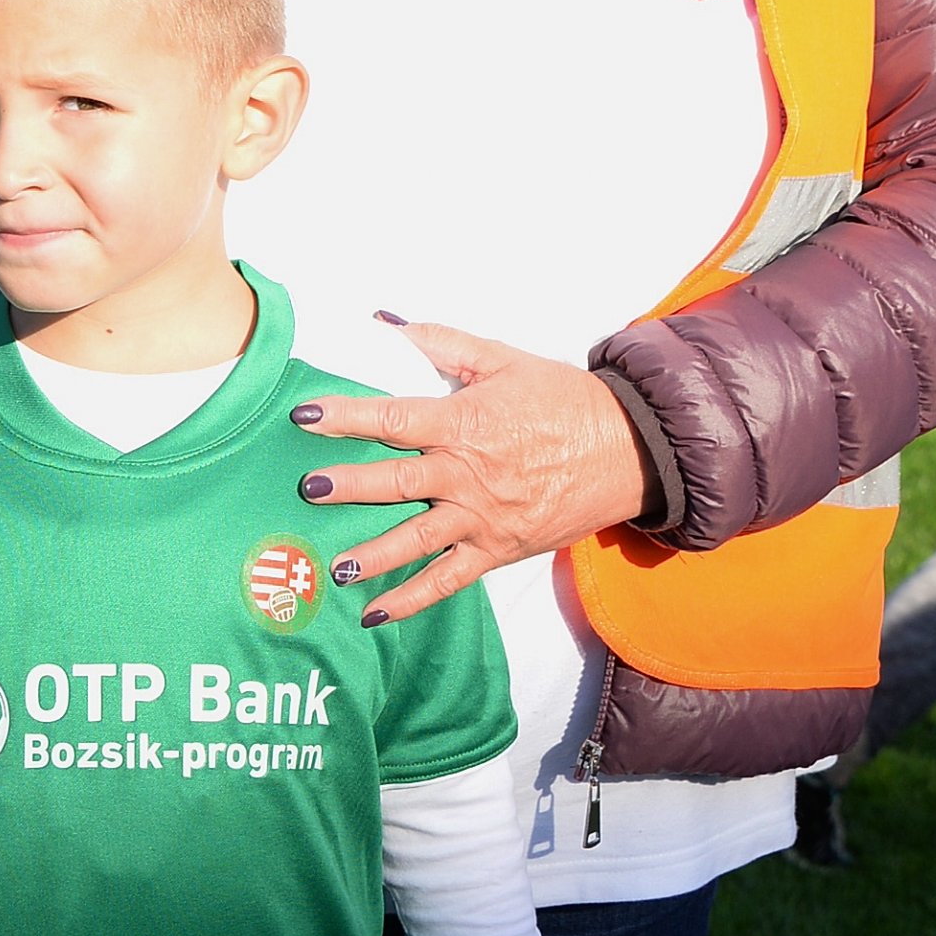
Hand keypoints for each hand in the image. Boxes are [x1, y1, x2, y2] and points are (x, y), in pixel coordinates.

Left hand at [293, 322, 649, 621]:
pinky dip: (411, 599)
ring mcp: (483, 518)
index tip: (305, 416)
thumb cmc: (564, 399)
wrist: (629, 449)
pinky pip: (448, 580)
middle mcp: (469, 474)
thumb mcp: (504, 359)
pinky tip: (374, 614)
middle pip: (398, 483)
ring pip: (417, 539)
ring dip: (373, 554)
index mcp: (466, 423)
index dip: (347, 417)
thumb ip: (444, 342)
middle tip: (308, 490)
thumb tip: (387, 322)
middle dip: (349, 487)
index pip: (394, 419)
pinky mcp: (498, 551)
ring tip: (333, 567)